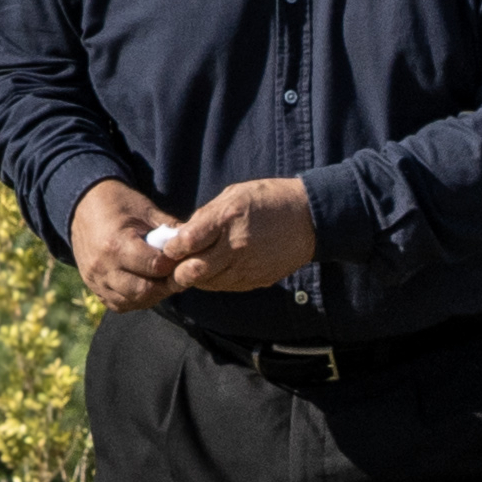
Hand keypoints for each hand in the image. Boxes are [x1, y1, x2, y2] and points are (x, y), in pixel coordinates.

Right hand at [69, 178, 185, 311]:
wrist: (82, 207)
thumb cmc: (119, 204)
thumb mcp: (147, 209)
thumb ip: (171, 228)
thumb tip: (198, 241)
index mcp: (116, 244)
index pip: (155, 267)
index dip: (175, 265)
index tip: (186, 258)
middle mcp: (103, 267)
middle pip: (144, 290)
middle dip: (166, 285)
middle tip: (180, 274)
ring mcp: (95, 281)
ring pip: (132, 301)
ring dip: (153, 294)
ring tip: (165, 279)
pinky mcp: (93, 288)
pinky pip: (119, 304)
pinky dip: (136, 299)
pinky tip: (148, 285)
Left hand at [162, 177, 316, 291]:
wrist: (310, 219)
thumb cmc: (270, 200)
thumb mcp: (235, 194)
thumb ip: (206, 215)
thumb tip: (182, 235)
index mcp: (228, 218)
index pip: (186, 243)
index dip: (172, 247)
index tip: (172, 245)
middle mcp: (235, 246)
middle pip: (191, 272)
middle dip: (177, 270)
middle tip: (178, 262)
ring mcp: (246, 267)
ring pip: (206, 283)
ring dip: (196, 277)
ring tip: (198, 265)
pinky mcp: (255, 280)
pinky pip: (225, 287)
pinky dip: (215, 280)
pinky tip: (219, 268)